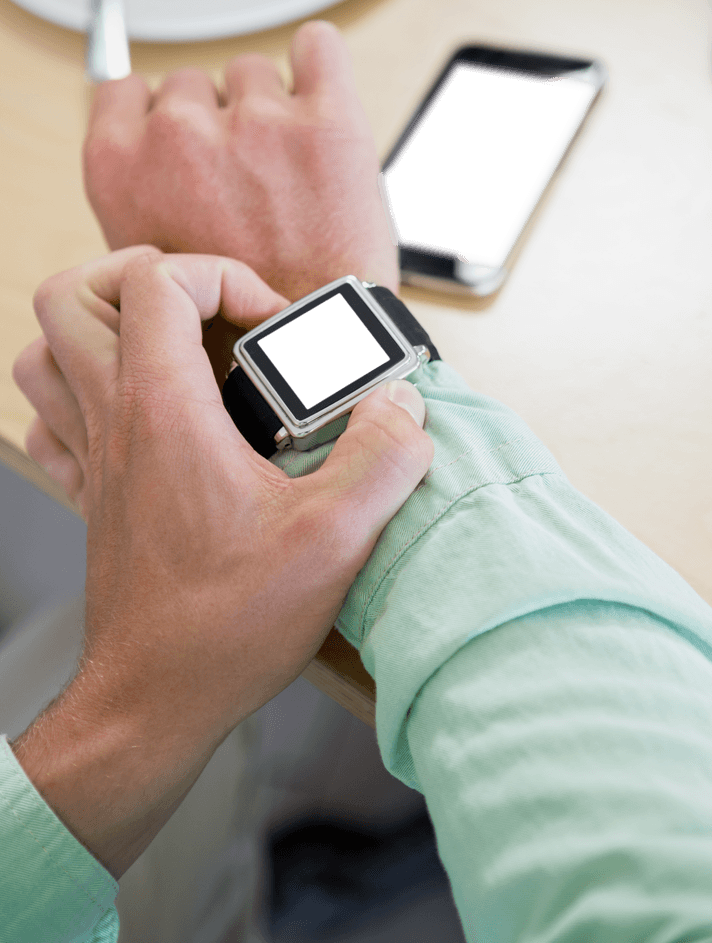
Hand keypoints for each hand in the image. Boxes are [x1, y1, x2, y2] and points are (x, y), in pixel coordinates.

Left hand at [11, 247, 432, 877]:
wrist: (154, 701)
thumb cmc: (225, 627)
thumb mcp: (333, 540)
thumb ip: (381, 459)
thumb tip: (402, 407)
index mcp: (166, 413)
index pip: (156, 281)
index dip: (220, 276)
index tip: (270, 324)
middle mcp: (116, 422)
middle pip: (74, 295)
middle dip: (142, 273)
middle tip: (205, 305)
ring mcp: (96, 457)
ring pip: (46, 350)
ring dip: (101, 322)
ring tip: (168, 338)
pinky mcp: (95, 493)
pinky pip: (52, 415)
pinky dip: (81, 389)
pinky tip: (134, 407)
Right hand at [83, 21, 399, 303]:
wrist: (312, 360)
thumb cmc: (232, 333)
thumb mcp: (148, 270)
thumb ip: (142, 201)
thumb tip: (153, 158)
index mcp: (120, 167)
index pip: (124, 91)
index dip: (160, 122)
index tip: (184, 148)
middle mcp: (179, 134)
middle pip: (193, 86)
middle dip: (219, 126)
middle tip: (246, 186)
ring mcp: (255, 123)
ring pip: (254, 75)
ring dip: (270, 111)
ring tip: (289, 179)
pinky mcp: (327, 122)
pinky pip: (319, 48)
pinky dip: (320, 69)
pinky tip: (320, 110)